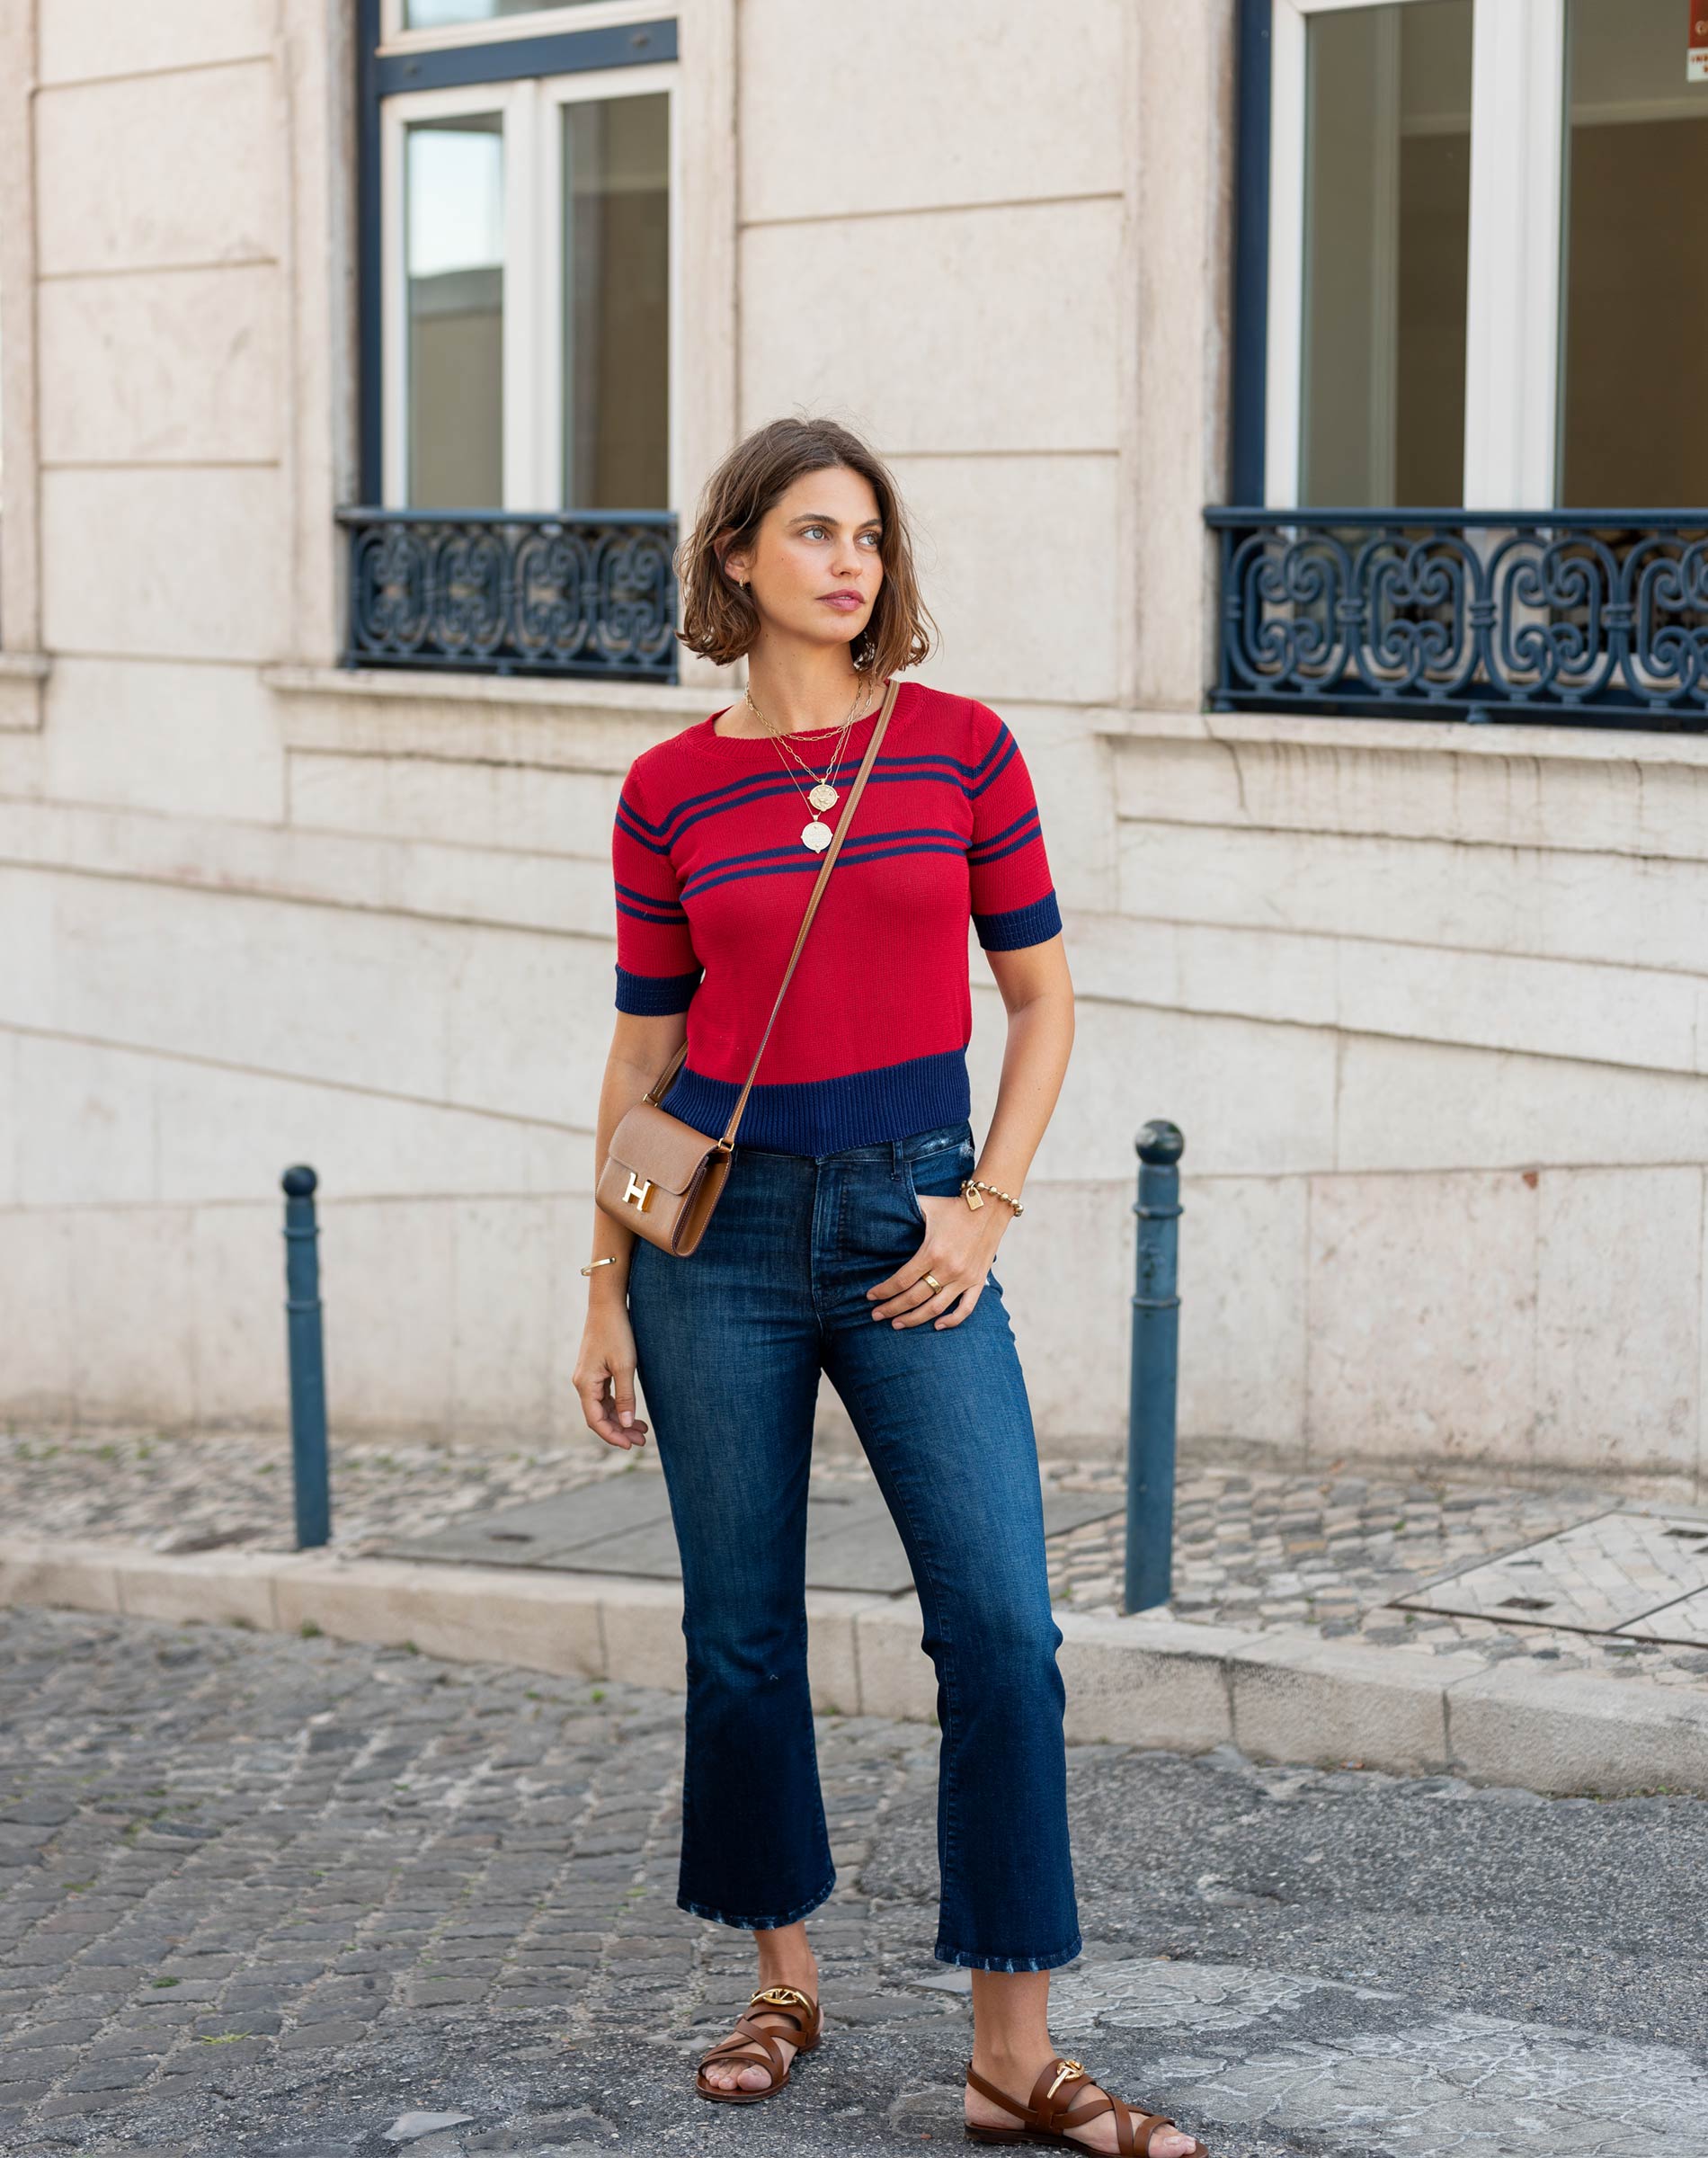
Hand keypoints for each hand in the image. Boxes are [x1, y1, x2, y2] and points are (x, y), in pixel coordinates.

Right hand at [573, 1308, 650, 1448]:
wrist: (607, 1305)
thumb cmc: (616, 1333)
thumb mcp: (624, 1366)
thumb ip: (625, 1396)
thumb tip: (626, 1423)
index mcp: (585, 1384)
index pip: (595, 1420)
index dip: (612, 1436)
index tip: (630, 1445)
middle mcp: (582, 1383)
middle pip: (599, 1417)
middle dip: (619, 1431)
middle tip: (642, 1441)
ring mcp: (588, 1378)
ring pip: (603, 1408)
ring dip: (620, 1420)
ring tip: (642, 1430)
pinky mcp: (595, 1371)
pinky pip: (605, 1397)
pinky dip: (618, 1407)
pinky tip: (632, 1413)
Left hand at [866, 1193, 1007, 1329]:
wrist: (989, 1207)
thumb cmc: (953, 1207)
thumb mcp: (925, 1206)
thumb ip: (903, 1211)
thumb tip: (879, 1209)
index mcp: (932, 1252)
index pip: (901, 1280)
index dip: (883, 1291)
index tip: (870, 1297)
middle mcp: (948, 1269)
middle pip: (914, 1298)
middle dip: (891, 1308)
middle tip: (876, 1315)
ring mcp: (964, 1278)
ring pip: (935, 1308)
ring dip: (914, 1319)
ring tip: (897, 1324)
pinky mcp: (978, 1281)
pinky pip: (966, 1308)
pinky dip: (952, 1321)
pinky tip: (937, 1326)